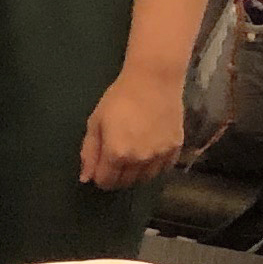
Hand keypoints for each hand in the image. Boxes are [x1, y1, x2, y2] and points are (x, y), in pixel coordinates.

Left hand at [81, 66, 184, 191]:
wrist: (154, 81)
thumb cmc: (119, 99)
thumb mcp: (95, 123)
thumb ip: (89, 153)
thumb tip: (86, 178)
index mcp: (117, 153)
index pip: (106, 181)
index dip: (99, 177)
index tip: (100, 166)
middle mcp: (140, 159)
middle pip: (125, 182)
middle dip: (116, 176)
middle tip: (114, 160)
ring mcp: (161, 155)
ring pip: (146, 178)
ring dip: (135, 173)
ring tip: (131, 156)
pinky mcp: (176, 148)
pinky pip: (164, 168)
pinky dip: (155, 166)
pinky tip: (149, 153)